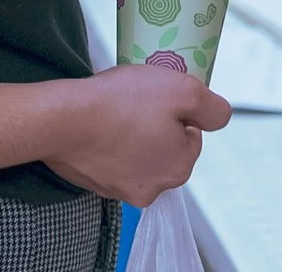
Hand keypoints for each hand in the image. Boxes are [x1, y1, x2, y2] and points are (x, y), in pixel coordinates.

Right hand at [41, 62, 231, 208]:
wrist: (61, 119)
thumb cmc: (124, 102)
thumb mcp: (184, 90)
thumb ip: (212, 108)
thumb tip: (220, 117)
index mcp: (178, 169)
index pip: (192, 136)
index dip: (179, 112)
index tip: (159, 98)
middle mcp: (151, 190)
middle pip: (165, 149)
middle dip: (156, 126)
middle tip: (137, 103)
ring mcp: (118, 191)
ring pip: (137, 155)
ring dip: (131, 135)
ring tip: (114, 112)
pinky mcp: (91, 185)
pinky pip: (110, 160)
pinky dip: (107, 145)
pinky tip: (97, 126)